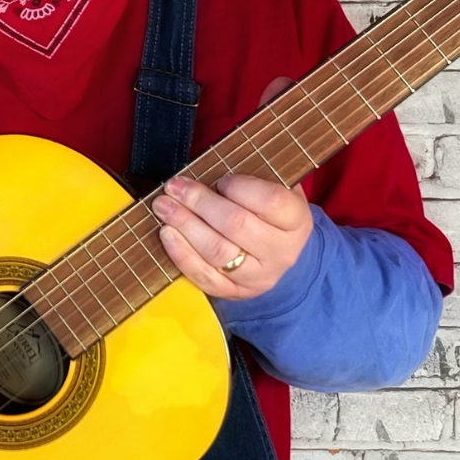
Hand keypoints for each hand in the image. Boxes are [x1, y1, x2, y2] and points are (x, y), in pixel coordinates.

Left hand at [151, 174, 311, 301]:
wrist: (279, 256)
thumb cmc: (271, 214)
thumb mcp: (277, 190)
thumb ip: (255, 176)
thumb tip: (214, 167)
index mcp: (296, 221)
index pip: (270, 201)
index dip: (241, 187)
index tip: (221, 179)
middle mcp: (281, 252)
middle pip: (236, 225)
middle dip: (200, 202)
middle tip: (175, 186)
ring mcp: (258, 276)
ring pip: (217, 252)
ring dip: (185, 225)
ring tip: (164, 206)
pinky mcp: (234, 292)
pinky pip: (204, 276)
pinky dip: (181, 254)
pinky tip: (167, 234)